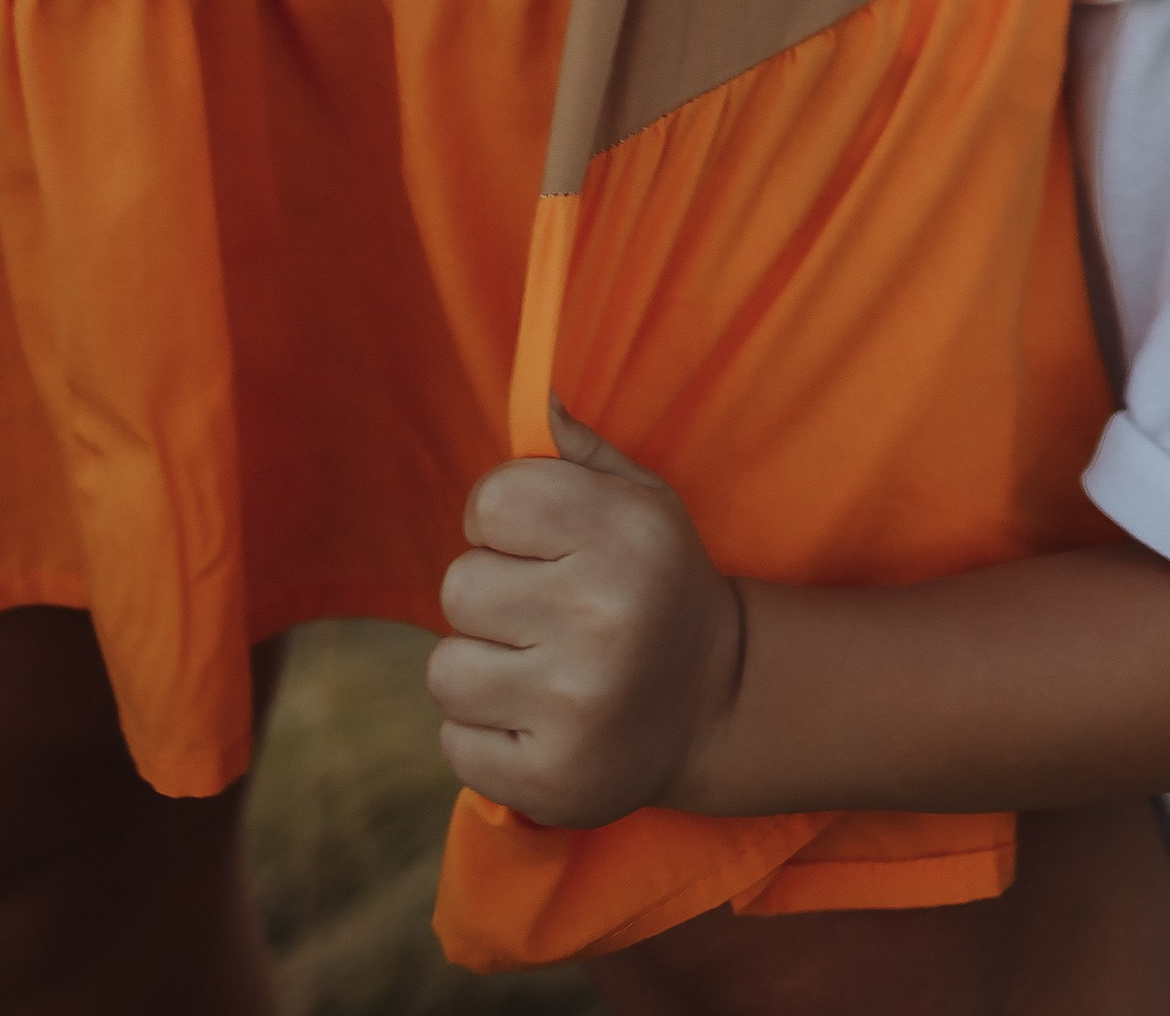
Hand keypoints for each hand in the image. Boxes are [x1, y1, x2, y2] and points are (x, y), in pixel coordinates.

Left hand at [428, 406, 745, 828]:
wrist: (717, 703)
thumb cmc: (658, 583)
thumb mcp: (643, 501)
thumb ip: (578, 453)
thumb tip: (535, 397)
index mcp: (623, 534)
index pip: (491, 501)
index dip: (499, 521)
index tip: (532, 542)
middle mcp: (602, 616)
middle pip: (458, 587)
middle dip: (489, 598)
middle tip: (539, 613)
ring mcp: (575, 705)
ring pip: (445, 670)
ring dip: (478, 669)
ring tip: (534, 668)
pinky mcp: (549, 779)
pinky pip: (453, 743)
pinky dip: (482, 733)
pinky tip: (536, 720)